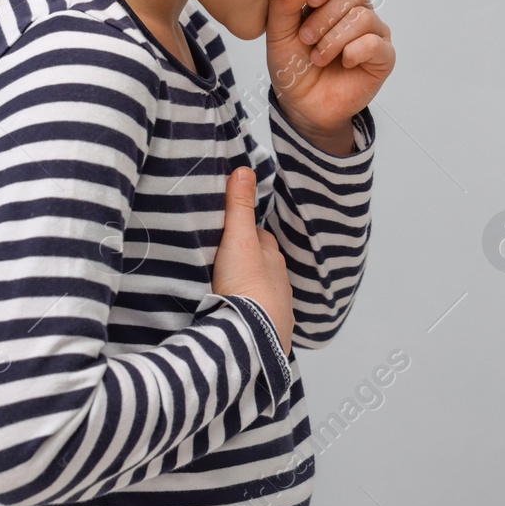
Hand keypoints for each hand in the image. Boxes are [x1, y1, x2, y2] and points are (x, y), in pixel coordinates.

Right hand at [211, 166, 292, 355]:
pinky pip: (260, 317)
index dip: (246, 232)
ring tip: (229, 289)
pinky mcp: (270, 331)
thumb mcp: (238, 239)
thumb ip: (238, 207)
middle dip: (249, 261)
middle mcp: (279, 281)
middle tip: (225, 259)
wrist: (254, 336)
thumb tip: (245, 169)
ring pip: (263, 291)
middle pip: (263, 265)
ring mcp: (277, 308)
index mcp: (272, 257)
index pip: (260, 238)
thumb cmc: (247, 285)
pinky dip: (251, 313)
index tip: (230, 230)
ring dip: (249, 289)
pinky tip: (239, 316)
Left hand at [265, 0, 393, 149]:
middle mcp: (357, 10)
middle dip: (326, 15)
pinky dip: (354, 52)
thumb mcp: (278, 35)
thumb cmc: (292, 65)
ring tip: (318, 56)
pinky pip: (376, 43)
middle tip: (306, 37)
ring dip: (335, 38)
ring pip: (364, 17)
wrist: (302, 105)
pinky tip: (343, 63)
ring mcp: (374, 33)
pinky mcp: (384, 57)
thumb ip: (282, 7)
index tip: (307, 0)